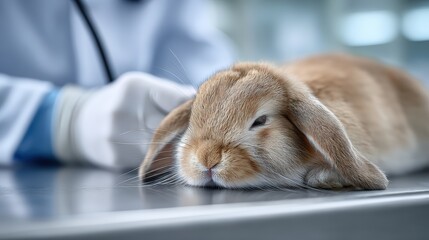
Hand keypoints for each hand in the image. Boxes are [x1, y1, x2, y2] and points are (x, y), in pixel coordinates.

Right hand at [54, 72, 194, 168]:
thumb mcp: (142, 87)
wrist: (82, 123)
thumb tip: (195, 100)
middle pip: (170, 125)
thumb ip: (170, 93)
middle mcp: (124, 109)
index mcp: (135, 87)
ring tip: (179, 144)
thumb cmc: (122, 102)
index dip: (189, 109)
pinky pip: (149, 160)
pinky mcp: (116, 156)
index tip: (197, 114)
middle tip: (195, 133)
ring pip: (162, 147)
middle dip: (184, 130)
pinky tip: (161, 153)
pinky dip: (159, 158)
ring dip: (174, 147)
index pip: (176, 99)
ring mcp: (117, 135)